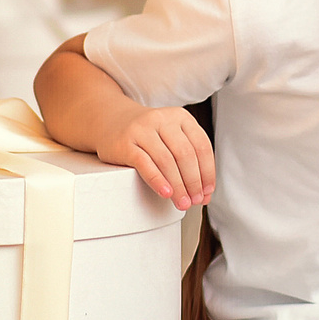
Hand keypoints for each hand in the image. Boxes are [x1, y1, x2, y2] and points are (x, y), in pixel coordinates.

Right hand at [99, 104, 215, 209]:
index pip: (202, 146)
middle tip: (194, 201)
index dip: (208, 172)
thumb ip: (188, 161)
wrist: (111, 121)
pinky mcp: (125, 142)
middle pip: (185, 154)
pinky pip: (144, 163)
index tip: (207, 191)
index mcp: (180, 117)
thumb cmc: (146, 135)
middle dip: (193, 182)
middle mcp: (162, 119)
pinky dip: (158, 180)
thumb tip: (204, 194)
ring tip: (181, 202)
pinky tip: (165, 193)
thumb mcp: (171, 138)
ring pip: (167, 160)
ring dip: (178, 186)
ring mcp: (142, 129)